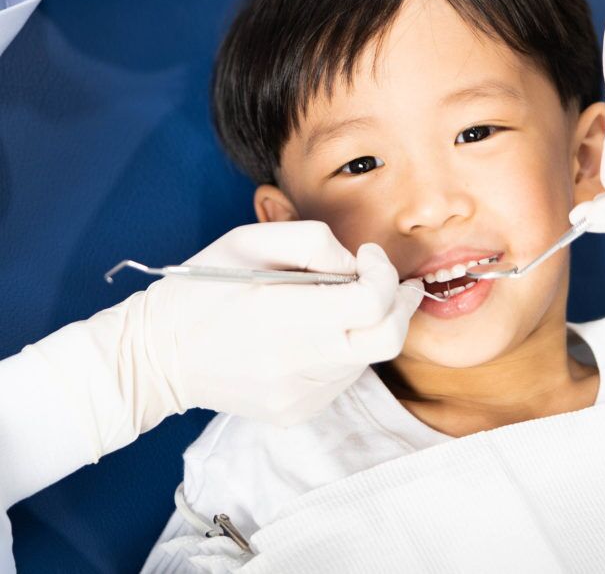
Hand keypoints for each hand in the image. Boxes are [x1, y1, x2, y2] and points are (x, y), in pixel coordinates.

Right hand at [134, 221, 421, 424]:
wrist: (157, 356)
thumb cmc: (202, 288)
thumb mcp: (247, 239)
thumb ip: (312, 241)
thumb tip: (355, 265)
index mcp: (280, 315)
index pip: (370, 303)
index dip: (382, 272)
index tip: (368, 256)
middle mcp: (296, 364)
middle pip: (387, 340)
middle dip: (400, 304)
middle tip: (392, 281)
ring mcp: (299, 396)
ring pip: (367, 358)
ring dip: (365, 325)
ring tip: (331, 305)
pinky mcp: (297, 413)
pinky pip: (343, 377)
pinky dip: (342, 349)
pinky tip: (310, 335)